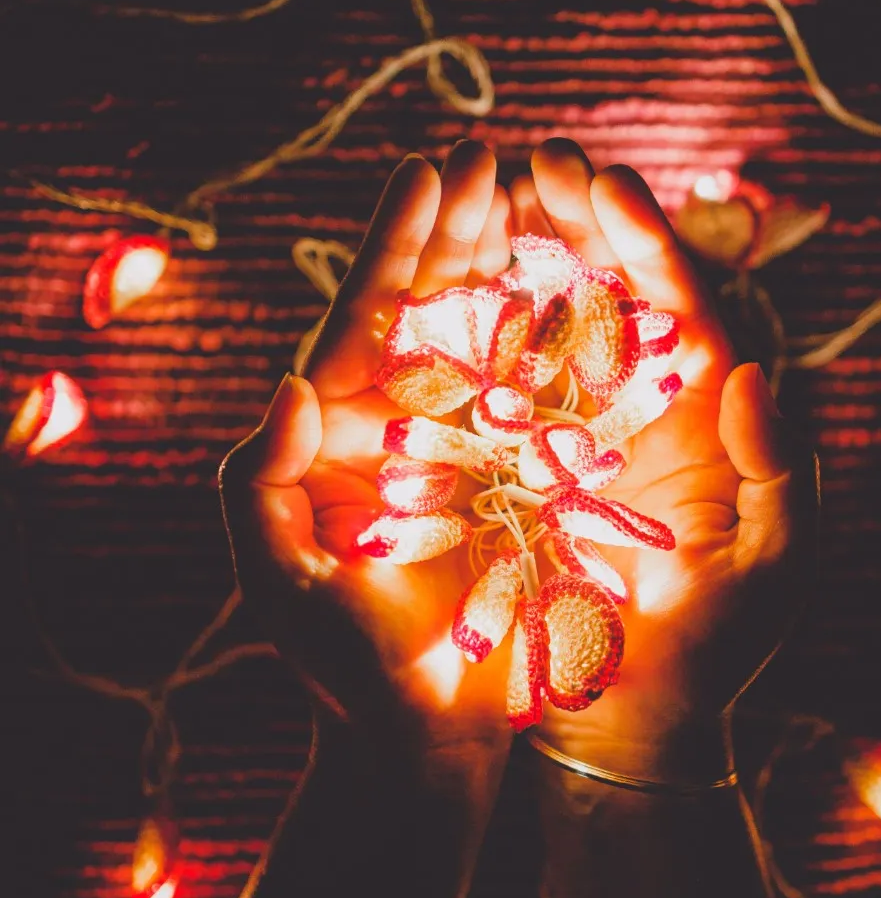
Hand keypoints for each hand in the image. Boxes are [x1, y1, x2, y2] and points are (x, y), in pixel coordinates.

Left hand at [219, 141, 518, 753]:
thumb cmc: (338, 668)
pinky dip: (578, 350)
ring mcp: (474, 454)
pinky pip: (555, 407)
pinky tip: (603, 295)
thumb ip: (259, 483)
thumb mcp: (274, 578)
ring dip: (527, 271)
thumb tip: (292, 380)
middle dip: (467, 230)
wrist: (419, 740)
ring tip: (556, 201)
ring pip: (502, 343)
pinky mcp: (528, 491)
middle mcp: (409, 429)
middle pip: (436, 307)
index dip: (401, 238)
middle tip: (504, 157)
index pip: (368, 311)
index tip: (437, 166)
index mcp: (341, 430)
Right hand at [513, 140, 815, 783]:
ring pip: (550, 331)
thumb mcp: (774, 565)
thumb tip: (747, 365)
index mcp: (710, 419)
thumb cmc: (712, 654)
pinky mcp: (521, 478)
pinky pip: (499, 397)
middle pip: (613, 296)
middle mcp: (644, 416)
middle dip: (578, 225)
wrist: (629, 728)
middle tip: (532, 162)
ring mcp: (578, 444)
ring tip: (485, 197)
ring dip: (522, 261)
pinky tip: (443, 290)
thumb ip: (779, 465)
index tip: (599, 182)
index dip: (644, 240)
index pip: (682, 306)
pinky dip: (476, 341)